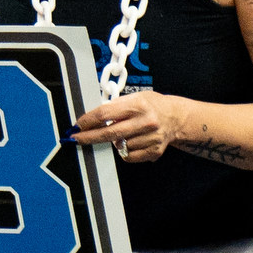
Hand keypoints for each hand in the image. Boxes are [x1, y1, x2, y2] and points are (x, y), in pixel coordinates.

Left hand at [74, 88, 188, 162]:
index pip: (106, 114)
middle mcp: (145, 122)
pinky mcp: (154, 151)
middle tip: (76, 138)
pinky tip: (131, 141)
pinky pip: (128, 156)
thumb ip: (115, 106)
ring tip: (125, 131)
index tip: (78, 125)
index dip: (88, 120)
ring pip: (119, 146)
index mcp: (138, 105)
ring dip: (115, 141)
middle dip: (89, 136)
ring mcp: (151, 138)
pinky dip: (124, 150)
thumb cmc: (151, 105)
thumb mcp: (134, 97)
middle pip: (109, 133)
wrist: (176, 117)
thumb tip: (93, 118)